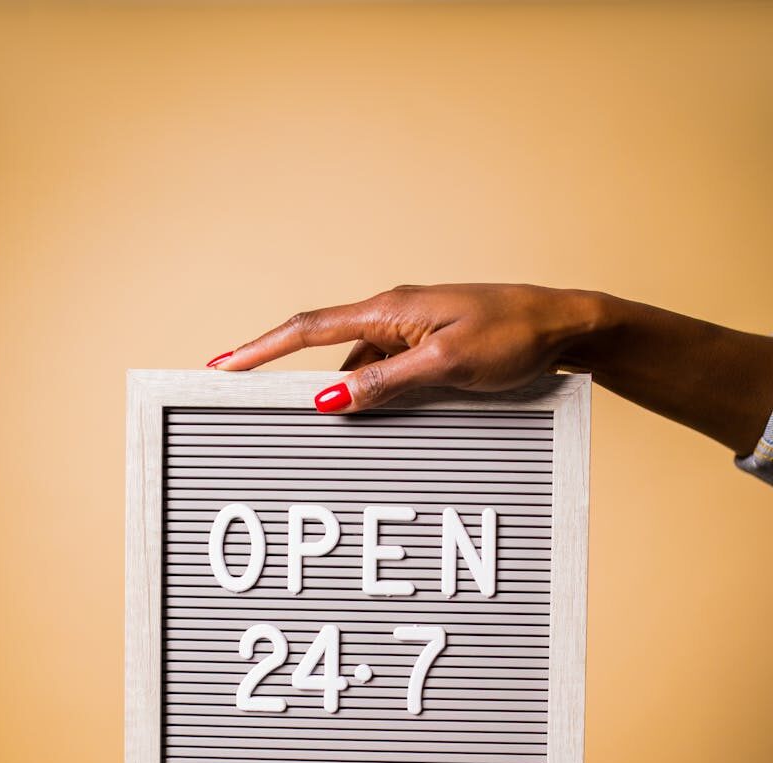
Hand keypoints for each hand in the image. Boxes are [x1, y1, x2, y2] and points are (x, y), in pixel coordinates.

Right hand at [207, 283, 600, 411]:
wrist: (562, 324)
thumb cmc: (512, 335)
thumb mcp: (445, 365)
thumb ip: (384, 383)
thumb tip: (328, 398)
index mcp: (389, 310)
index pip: (307, 329)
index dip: (259, 349)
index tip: (222, 367)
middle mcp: (393, 316)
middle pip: (325, 350)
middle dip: (288, 376)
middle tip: (255, 405)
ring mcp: (411, 330)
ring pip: (358, 367)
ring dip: (343, 395)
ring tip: (327, 430)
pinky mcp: (429, 346)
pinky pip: (385, 372)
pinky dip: (373, 395)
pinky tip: (378, 420)